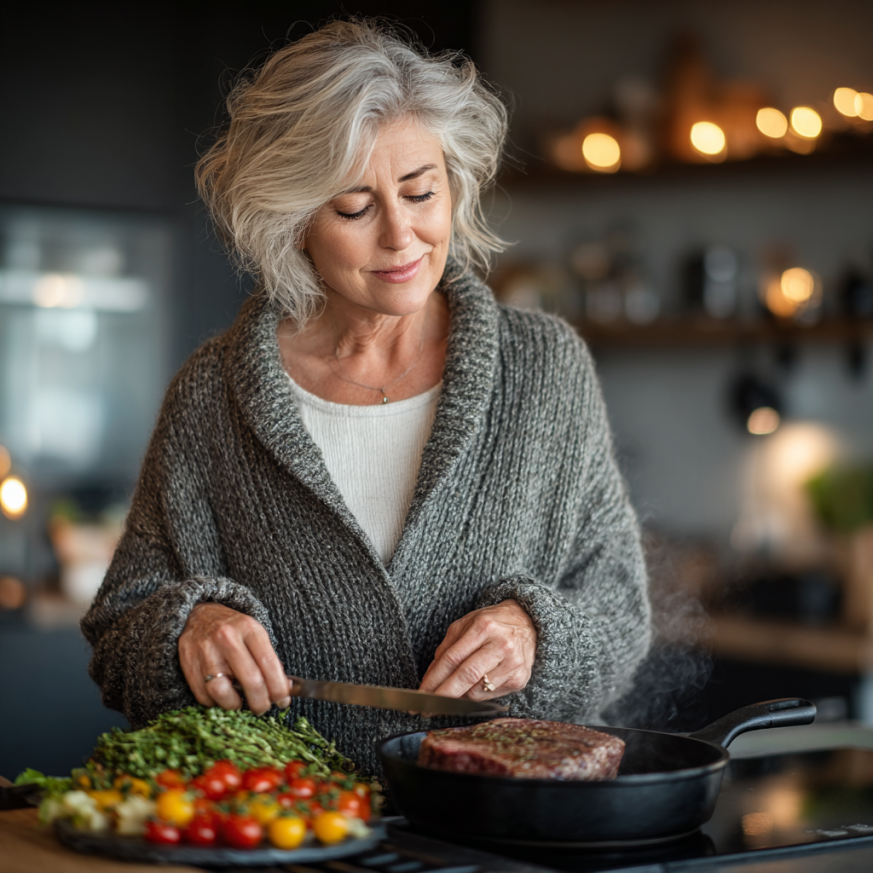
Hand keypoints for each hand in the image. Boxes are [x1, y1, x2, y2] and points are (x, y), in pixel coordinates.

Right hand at [178, 603, 290, 714]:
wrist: (198, 614)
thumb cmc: (233, 629)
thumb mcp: (255, 634)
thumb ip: (269, 660)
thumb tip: (284, 689)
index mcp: (249, 628)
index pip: (268, 663)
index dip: (278, 687)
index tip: (283, 701)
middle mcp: (227, 638)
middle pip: (249, 680)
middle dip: (260, 702)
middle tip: (263, 708)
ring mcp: (205, 651)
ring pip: (222, 692)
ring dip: (234, 705)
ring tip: (239, 702)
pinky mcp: (188, 663)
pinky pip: (203, 695)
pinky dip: (214, 702)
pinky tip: (221, 696)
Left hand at [418, 600, 536, 700]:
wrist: (527, 622)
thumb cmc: (491, 623)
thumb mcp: (466, 624)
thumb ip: (447, 648)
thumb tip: (431, 676)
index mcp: (483, 627)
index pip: (452, 658)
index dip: (433, 679)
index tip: (421, 693)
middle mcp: (501, 645)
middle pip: (466, 676)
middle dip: (442, 695)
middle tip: (426, 707)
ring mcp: (513, 663)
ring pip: (477, 691)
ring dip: (458, 695)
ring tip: (452, 691)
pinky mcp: (520, 679)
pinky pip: (489, 695)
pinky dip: (475, 694)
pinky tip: (473, 685)